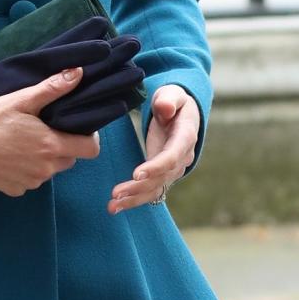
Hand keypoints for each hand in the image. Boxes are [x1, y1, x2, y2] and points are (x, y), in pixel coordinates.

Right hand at [0, 66, 100, 197]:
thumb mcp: (21, 100)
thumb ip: (52, 89)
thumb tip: (77, 73)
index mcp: (51, 145)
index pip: (91, 150)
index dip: (89, 139)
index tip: (77, 130)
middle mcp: (45, 169)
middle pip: (68, 160)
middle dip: (60, 147)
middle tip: (40, 131)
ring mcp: (29, 182)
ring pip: (48, 171)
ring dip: (41, 160)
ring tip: (19, 143)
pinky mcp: (13, 190)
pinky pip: (28, 181)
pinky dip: (23, 171)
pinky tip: (6, 157)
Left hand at [107, 84, 199, 212]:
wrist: (181, 113)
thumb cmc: (173, 100)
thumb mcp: (173, 93)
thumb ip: (168, 100)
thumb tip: (165, 109)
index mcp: (185, 136)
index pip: (172, 156)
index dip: (156, 166)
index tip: (137, 174)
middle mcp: (182, 157)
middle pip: (161, 177)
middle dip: (138, 187)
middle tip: (116, 193)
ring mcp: (172, 169)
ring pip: (155, 188)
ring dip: (134, 199)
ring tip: (112, 206)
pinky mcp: (162, 174)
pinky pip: (150, 191)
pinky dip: (133, 200)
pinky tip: (115, 206)